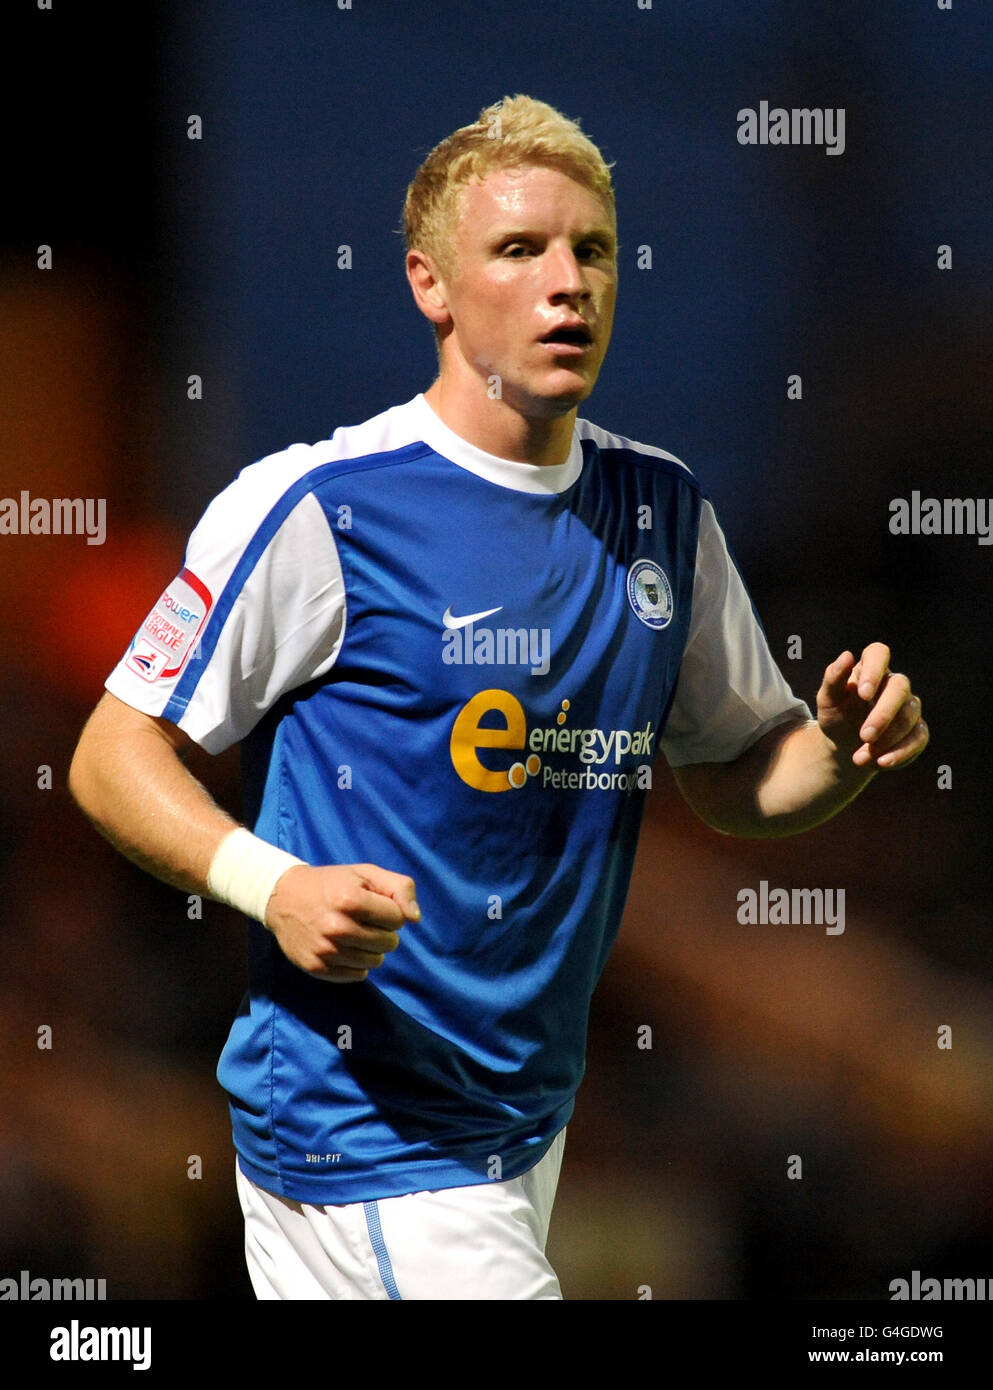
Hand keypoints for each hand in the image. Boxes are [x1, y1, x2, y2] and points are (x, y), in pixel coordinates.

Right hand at [264, 863, 419, 981]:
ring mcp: (325, 950)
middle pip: (389, 943)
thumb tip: (414, 919)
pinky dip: (357, 964)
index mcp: (349, 900)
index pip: (397, 919)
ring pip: (375, 961)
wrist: (282, 898)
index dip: (390, 911)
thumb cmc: (331, 884)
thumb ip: (399, 888)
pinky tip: (344, 947)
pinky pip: (357, 975)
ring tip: (355, 934)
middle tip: (364, 920)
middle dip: (383, 931)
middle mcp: (336, 927)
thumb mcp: (366, 874)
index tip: (374, 905)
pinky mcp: (316, 967)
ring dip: (372, 949)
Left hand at [816, 643, 928, 770]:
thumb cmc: (836, 715)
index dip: (875, 669)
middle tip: (864, 736)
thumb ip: (833, 678)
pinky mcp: (918, 730)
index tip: (863, 693)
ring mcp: (909, 707)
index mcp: (869, 669)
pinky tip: (881, 763)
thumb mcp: (827, 700)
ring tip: (860, 758)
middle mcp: (893, 684)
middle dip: (883, 714)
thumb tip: (847, 655)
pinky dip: (900, 753)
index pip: (878, 653)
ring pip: (910, 717)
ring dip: (887, 739)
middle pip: (900, 688)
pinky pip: (918, 739)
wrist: (845, 745)